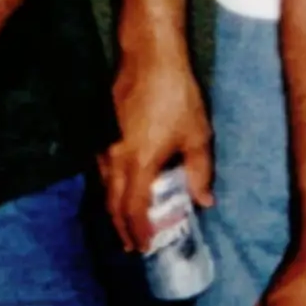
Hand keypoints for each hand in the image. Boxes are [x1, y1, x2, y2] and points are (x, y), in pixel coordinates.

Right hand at [98, 53, 213, 250]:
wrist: (149, 57)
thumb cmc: (177, 95)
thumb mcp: (197, 136)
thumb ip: (199, 172)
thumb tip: (204, 201)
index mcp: (139, 164)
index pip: (134, 210)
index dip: (139, 232)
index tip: (145, 248)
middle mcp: (115, 158)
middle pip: (112, 204)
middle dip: (122, 228)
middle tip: (132, 246)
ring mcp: (104, 144)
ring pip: (104, 188)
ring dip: (114, 209)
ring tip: (125, 224)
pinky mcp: (101, 131)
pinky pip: (101, 171)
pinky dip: (109, 188)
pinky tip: (119, 189)